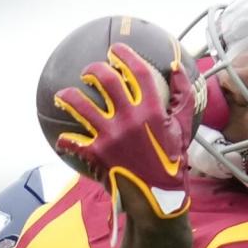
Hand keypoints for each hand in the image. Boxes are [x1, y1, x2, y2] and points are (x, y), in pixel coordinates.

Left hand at [53, 42, 196, 219]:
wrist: (158, 197)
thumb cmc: (172, 163)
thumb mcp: (184, 128)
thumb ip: (182, 96)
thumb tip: (175, 67)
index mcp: (152, 110)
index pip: (137, 72)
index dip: (125, 55)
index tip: (115, 50)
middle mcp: (129, 118)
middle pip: (105, 80)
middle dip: (92, 70)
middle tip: (88, 72)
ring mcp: (111, 135)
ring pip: (80, 106)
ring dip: (68, 96)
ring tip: (64, 95)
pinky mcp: (97, 153)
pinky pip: (73, 141)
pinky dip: (66, 140)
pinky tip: (64, 139)